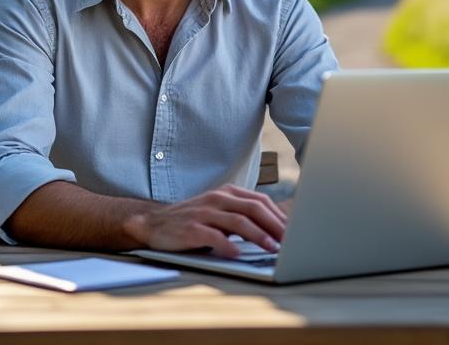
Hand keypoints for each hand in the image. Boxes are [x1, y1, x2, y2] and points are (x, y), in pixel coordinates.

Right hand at [123, 184, 287, 257]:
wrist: (154, 223)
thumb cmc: (194, 221)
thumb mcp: (219, 212)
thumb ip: (242, 216)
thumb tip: (275, 231)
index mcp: (227, 193)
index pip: (260, 201)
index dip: (279, 216)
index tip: (295, 231)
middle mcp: (217, 199)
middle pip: (253, 208)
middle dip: (275, 225)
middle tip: (290, 240)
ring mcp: (204, 212)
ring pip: (238, 221)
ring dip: (258, 235)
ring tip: (272, 248)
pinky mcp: (191, 228)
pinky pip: (213, 236)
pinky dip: (227, 245)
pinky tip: (238, 254)